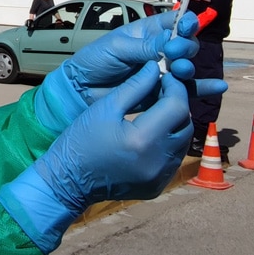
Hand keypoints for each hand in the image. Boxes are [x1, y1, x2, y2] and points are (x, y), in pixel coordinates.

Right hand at [0, 62, 192, 251]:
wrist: (68, 182)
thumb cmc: (81, 140)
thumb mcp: (105, 107)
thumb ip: (135, 86)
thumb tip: (156, 67)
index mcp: (143, 139)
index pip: (177, 106)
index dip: (175, 87)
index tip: (166, 76)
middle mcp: (158, 161)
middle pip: (185, 124)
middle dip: (177, 104)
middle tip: (162, 92)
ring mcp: (160, 177)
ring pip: (183, 142)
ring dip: (174, 124)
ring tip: (157, 112)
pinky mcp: (158, 186)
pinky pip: (173, 159)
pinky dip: (168, 143)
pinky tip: (152, 135)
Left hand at [34, 10, 223, 132]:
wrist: (82, 89)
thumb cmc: (95, 61)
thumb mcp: (117, 48)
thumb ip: (145, 47)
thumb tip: (171, 43)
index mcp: (148, 32)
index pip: (174, 23)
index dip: (184, 23)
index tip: (187, 25)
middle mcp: (159, 50)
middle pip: (185, 45)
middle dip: (185, 47)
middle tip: (174, 54)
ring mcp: (161, 72)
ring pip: (186, 67)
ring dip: (188, 68)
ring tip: (182, 70)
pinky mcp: (161, 92)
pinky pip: (185, 89)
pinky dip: (201, 88)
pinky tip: (218, 87)